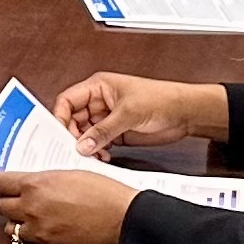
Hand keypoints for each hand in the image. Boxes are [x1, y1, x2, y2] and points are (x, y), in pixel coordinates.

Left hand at [0, 168, 136, 243]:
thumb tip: (31, 183)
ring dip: (18, 223)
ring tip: (32, 218)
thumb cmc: (106, 194)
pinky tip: (45, 232)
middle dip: (7, 201)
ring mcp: (39, 233)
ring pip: (10, 229)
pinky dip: (33, 239)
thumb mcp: (71, 174)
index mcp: (35, 186)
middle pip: (0, 207)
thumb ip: (45, 180)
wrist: (127, 221)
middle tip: (18, 199)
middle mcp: (31, 210)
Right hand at [52, 73, 226, 154]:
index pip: (68, 101)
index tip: (58, 133)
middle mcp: (100, 102)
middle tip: (75, 148)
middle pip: (73, 119)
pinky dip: (97, 151)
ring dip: (86, 146)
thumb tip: (83, 144)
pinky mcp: (116, 132)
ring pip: (85, 133)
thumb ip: (103, 130)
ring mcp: (107, 118)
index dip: (60, 116)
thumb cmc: (162, 98)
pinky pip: (98, 143)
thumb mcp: (128, 113)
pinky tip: (102, 156)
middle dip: (73, 135)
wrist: (185, 113)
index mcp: (98, 87)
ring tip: (91, 155)